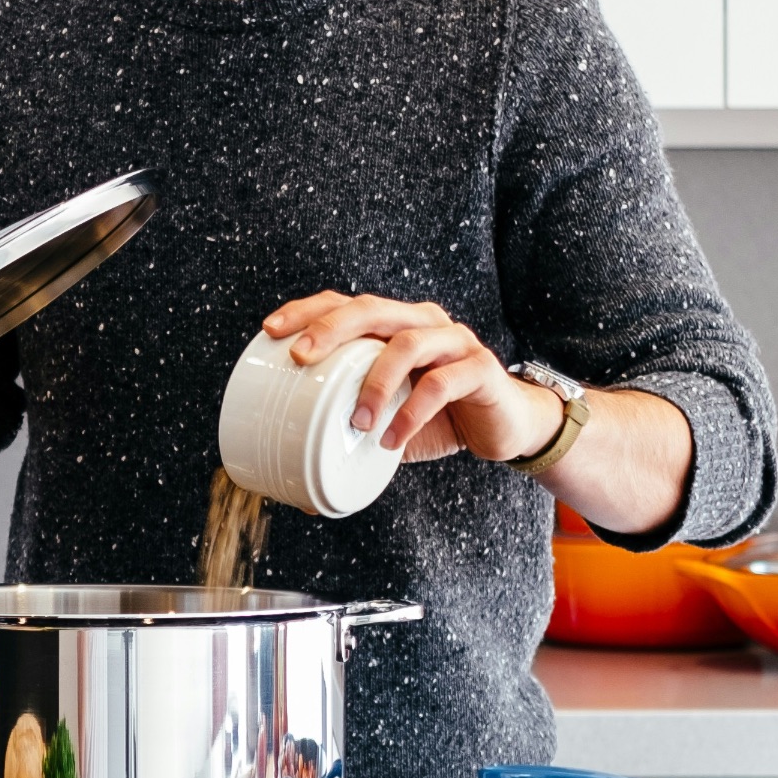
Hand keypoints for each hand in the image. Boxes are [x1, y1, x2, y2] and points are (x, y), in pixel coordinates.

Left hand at [260, 292, 563, 464]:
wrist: (507, 428)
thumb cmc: (439, 419)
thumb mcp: (388, 418)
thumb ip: (351, 425)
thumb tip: (296, 474)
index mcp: (396, 324)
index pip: (345, 303)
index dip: (307, 311)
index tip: (270, 331)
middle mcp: (424, 322)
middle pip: (372, 308)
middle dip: (331, 328)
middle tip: (300, 357)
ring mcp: (455, 342)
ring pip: (407, 343)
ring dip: (374, 381)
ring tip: (356, 421)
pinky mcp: (481, 370)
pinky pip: (442, 384)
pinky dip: (413, 412)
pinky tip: (394, 438)